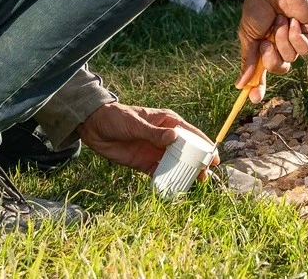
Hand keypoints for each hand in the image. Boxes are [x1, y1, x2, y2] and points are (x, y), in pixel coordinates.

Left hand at [75, 102, 211, 173]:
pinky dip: (166, 181)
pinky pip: (159, 173)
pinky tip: (173, 189)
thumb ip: (153, 132)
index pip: (191, 133)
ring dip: (183, 173)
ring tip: (193, 184)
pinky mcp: (144, 163)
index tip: (213, 157)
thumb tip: (173, 137)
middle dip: (196, 163)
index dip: (204, 145)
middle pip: (186, 151)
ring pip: (175, 164)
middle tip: (205, 175)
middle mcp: (165, 138)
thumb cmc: (117, 118)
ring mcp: (155, 151)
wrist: (94, 127)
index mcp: (168, 122)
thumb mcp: (135, 123)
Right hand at [238, 0, 307, 97]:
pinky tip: (293, 21)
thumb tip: (240, 84)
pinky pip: (304, 47)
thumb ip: (248, 59)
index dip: (259, 86)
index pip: (263, 73)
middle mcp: (281, 46)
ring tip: (280, 21)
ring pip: (291, 57)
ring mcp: (296, 40)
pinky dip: (295, 35)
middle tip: (266, 40)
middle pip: (279, 68)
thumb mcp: (248, 35)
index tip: (254, 98)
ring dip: (282, 39)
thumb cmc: (258, 7)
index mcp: (264, 47)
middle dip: (271, 57)